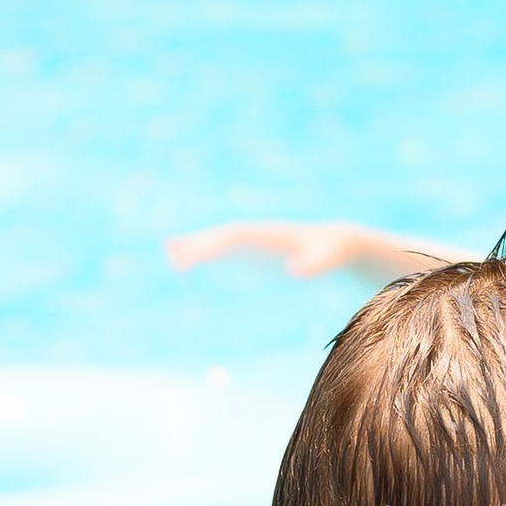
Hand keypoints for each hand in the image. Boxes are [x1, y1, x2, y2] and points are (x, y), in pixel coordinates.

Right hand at [167, 218, 370, 278]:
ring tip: (169, 253)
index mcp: (271, 234)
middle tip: (173, 256)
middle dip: (199, 245)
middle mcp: (256, 236)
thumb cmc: (333, 251)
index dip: (217, 243)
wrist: (336, 244)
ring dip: (195, 248)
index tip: (198, 253)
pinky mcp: (252, 257)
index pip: (239, 236)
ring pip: (219, 244)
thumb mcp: (329, 257)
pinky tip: (181, 259)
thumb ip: (315, 263)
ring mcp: (252, 246)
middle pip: (222, 238)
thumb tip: (295, 271)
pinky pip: (224, 255)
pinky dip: (203, 256)